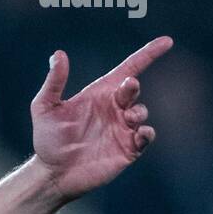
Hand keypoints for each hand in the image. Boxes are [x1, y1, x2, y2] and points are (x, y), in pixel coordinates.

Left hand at [30, 36, 173, 200]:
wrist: (53, 172)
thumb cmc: (48, 138)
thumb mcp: (45, 107)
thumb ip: (54, 82)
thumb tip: (58, 54)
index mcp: (99, 94)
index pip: (128, 69)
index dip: (147, 55)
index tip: (166, 41)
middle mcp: (114, 108)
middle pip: (133, 90)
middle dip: (133, 87)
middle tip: (127, 87)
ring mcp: (123, 128)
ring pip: (142, 112)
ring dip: (138, 111)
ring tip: (127, 116)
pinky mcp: (128, 148)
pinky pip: (146, 137)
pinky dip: (147, 133)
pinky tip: (139, 133)